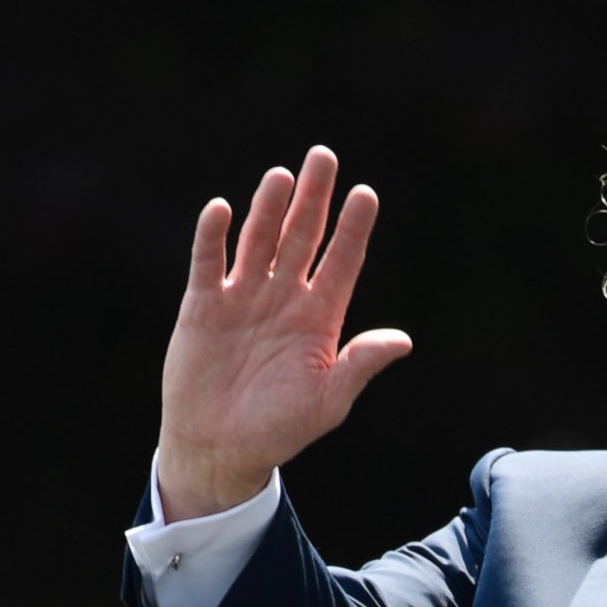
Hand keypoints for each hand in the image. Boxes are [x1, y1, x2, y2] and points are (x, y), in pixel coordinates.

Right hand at [156, 145, 412, 520]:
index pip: (341, 262)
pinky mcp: (203, 306)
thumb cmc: (278, 430)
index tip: (365, 195)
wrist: (218, 449)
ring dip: (269, 209)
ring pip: (259, 241)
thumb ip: (358, 366)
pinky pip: (208, 263)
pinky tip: (222, 210)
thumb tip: (403, 341)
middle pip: (301, 237)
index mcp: (319, 317)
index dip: (353, 229)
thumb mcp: (327, 402)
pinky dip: (212, 237)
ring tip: (281, 176)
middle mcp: (284, 298)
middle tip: (324, 157)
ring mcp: (243, 298)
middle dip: (314, 199)